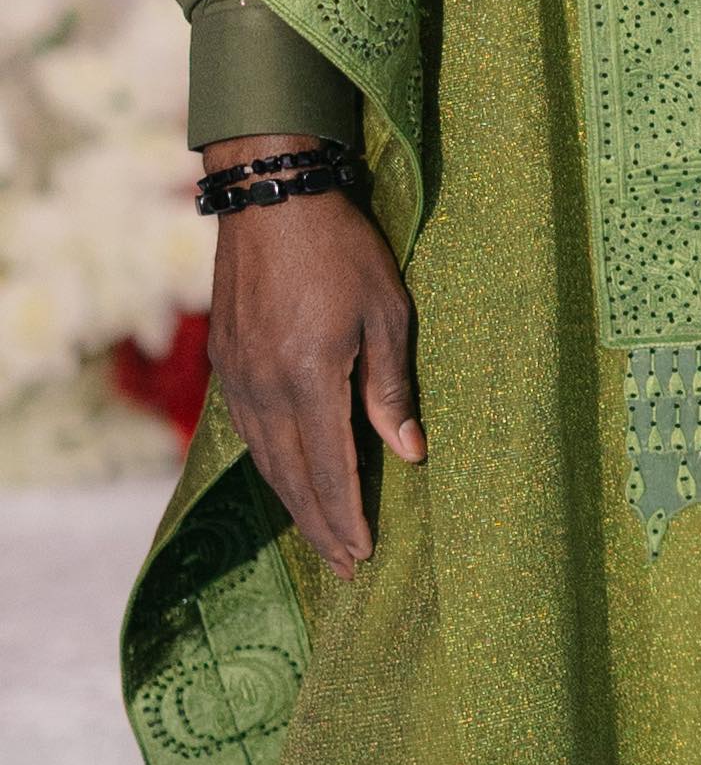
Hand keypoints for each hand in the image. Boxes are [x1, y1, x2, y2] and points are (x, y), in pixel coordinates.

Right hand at [204, 152, 422, 570]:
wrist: (270, 197)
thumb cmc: (342, 248)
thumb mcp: (387, 313)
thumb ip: (391, 388)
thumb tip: (409, 453)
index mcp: (309, 379)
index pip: (329, 469)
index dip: (346, 516)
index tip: (362, 556)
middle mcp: (265, 388)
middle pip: (292, 477)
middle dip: (320, 526)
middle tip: (343, 567)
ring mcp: (239, 375)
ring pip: (265, 459)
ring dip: (293, 503)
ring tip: (320, 536)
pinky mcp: (227, 361)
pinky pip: (247, 430)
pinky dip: (270, 465)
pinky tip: (286, 478)